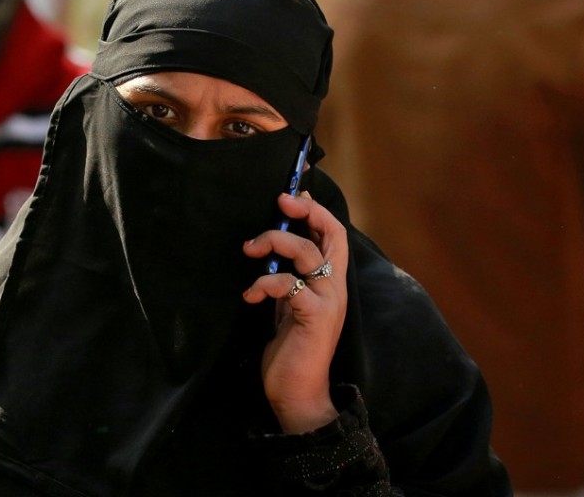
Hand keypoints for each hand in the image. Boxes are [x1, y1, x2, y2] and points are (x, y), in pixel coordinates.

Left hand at [242, 191, 348, 433]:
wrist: (298, 393)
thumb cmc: (291, 347)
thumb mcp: (288, 304)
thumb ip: (288, 276)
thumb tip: (274, 243)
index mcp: (329, 281)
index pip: (333, 234)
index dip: (316, 209)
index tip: (293, 192)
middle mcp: (334, 287)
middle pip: (332, 233)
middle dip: (307, 210)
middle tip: (280, 201)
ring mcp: (327, 301)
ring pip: (306, 253)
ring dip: (273, 242)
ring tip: (249, 249)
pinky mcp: (315, 317)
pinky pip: (289, 285)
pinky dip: (264, 283)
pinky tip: (249, 296)